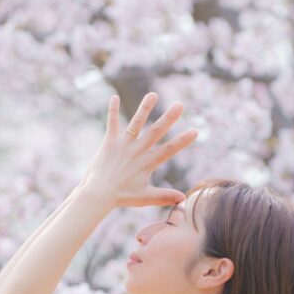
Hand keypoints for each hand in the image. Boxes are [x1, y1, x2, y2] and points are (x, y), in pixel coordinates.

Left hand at [83, 92, 197, 207]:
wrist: (98, 193)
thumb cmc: (122, 197)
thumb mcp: (145, 197)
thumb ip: (164, 196)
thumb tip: (183, 199)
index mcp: (147, 163)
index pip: (169, 150)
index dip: (182, 141)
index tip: (195, 131)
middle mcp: (137, 151)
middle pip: (156, 132)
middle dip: (169, 118)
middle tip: (180, 105)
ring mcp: (123, 145)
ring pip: (136, 123)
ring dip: (144, 108)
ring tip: (152, 94)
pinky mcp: (109, 142)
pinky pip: (112, 123)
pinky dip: (112, 110)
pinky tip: (114, 97)